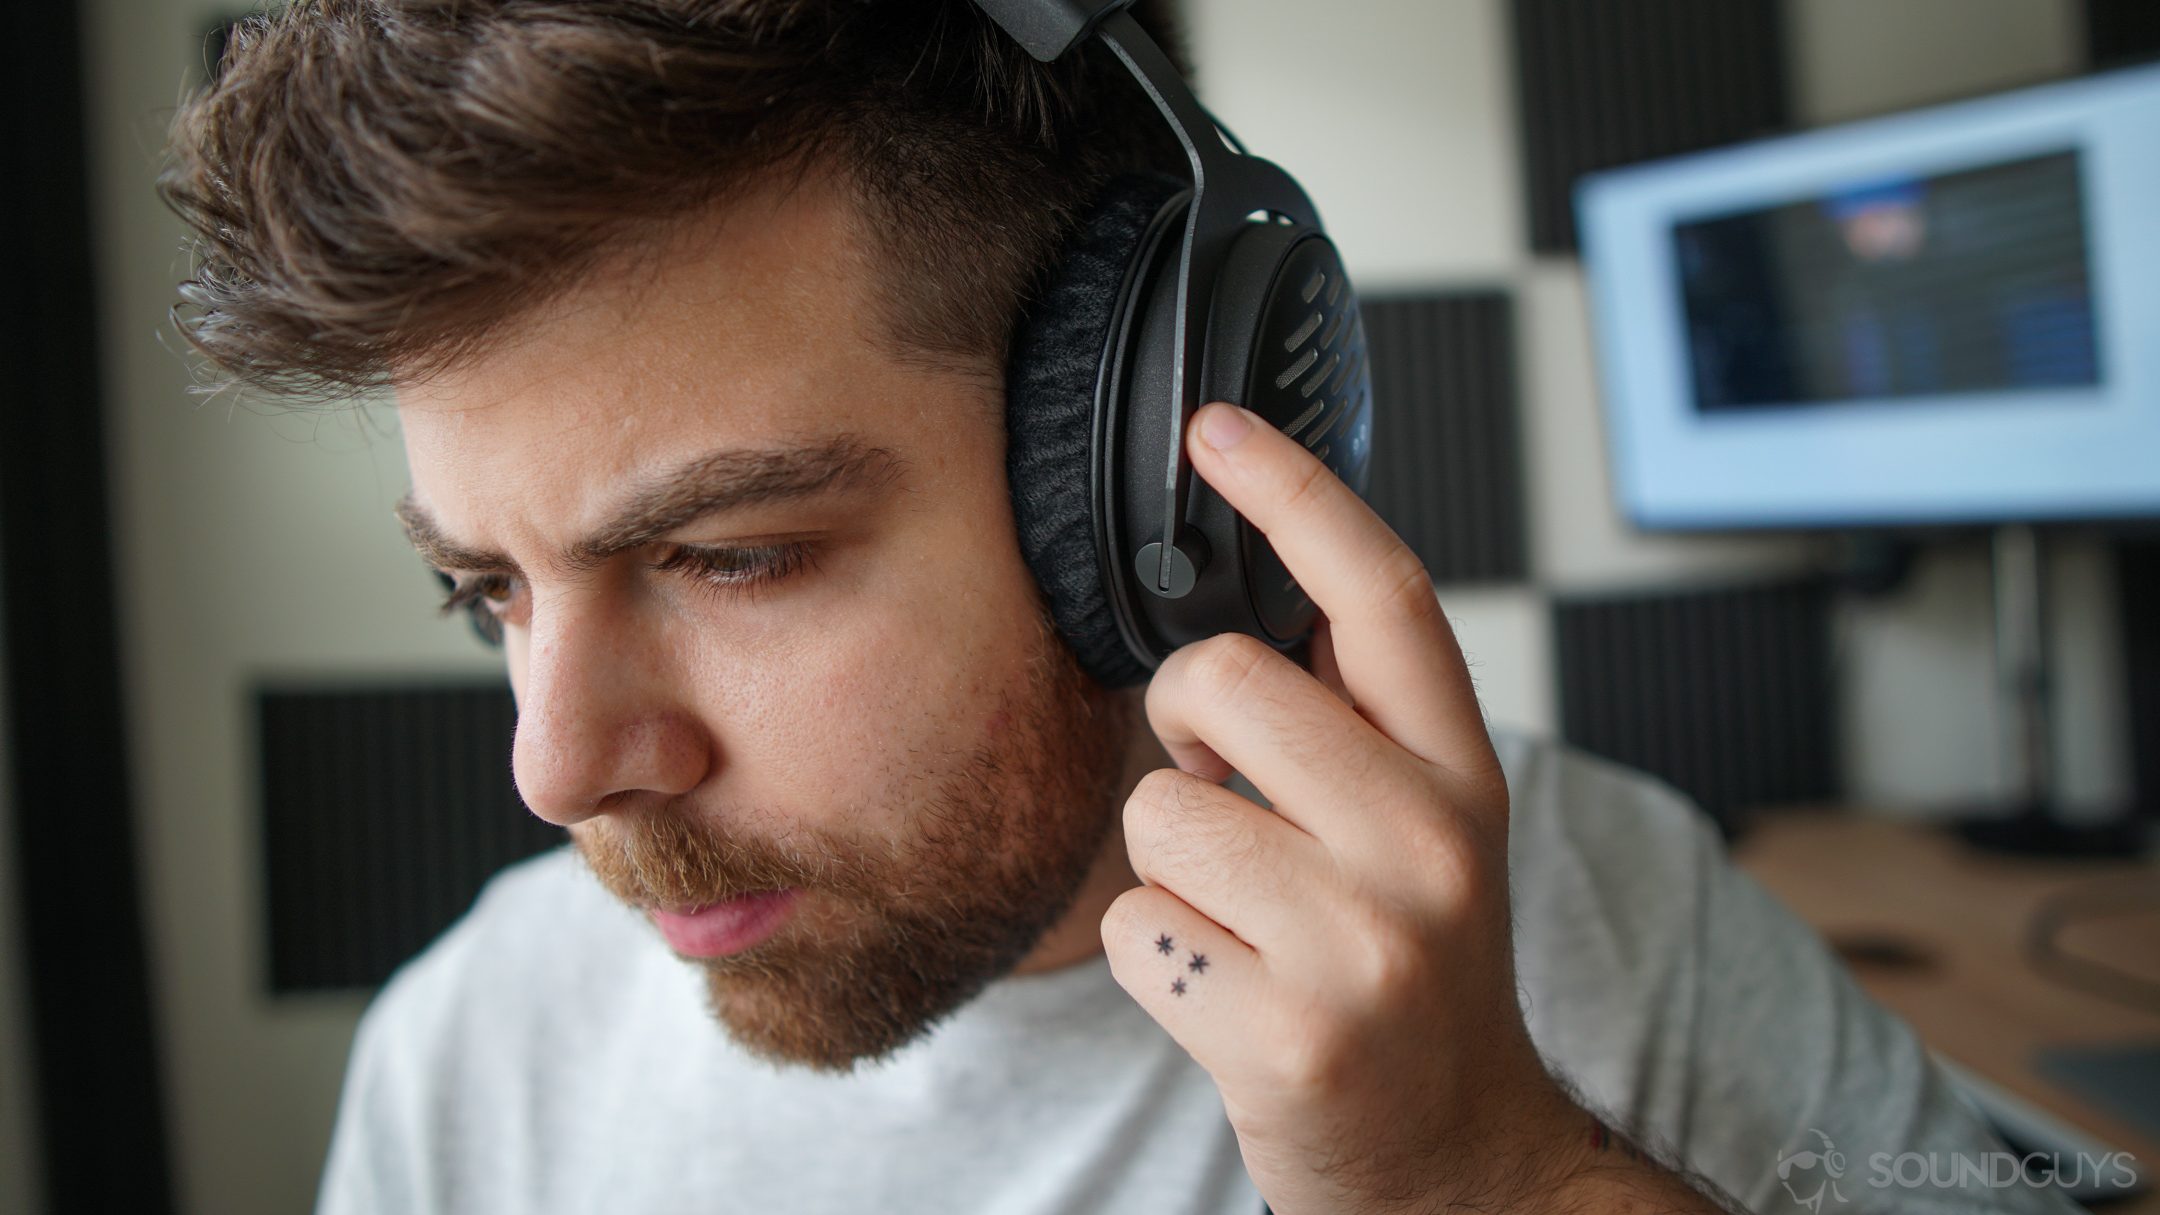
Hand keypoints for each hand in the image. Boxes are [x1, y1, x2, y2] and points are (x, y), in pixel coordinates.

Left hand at [1100, 402, 1729, 1214]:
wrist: (1457, 1157)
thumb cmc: (1413, 970)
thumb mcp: (1426, 830)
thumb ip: (1354, 726)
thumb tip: (1232, 623)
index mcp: (1464, 774)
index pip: (1384, 595)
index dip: (1296, 491)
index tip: (1215, 426)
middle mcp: (1431, 844)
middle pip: (1223, 681)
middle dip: (1181, 724)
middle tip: (1221, 790)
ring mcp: (1365, 943)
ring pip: (1157, 809)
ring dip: (1170, 863)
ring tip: (1244, 919)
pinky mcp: (1287, 1034)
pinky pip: (1133, 926)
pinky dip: (1155, 954)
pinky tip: (1228, 990)